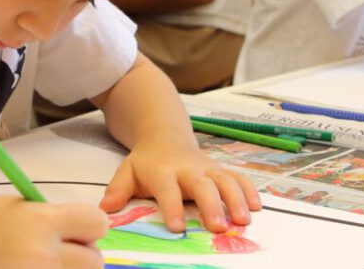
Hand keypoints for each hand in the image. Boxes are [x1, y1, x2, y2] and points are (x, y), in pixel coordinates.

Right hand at [0, 196, 107, 267]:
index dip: (88, 224)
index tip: (77, 226)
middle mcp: (41, 257)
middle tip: (58, 249)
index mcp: (40, 224)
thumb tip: (88, 235)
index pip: (97, 224)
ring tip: (39, 262)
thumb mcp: (20, 209)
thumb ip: (56, 222)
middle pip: (94, 261)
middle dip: (81, 254)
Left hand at [100, 138, 260, 233]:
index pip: (168, 190)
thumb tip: (106, 209)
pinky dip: (249, 190)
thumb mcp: (127, 171)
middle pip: (203, 185)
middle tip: (218, 227)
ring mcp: (208, 168)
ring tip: (243, 220)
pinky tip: (257, 207)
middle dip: (212, 206)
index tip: (177, 227)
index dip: (172, 208)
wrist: (165, 135)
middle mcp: (189, 169)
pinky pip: (239, 178)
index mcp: (163, 171)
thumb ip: (117, 189)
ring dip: (237, 200)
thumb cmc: (147, 162)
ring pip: (226, 181)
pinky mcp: (220, 170)